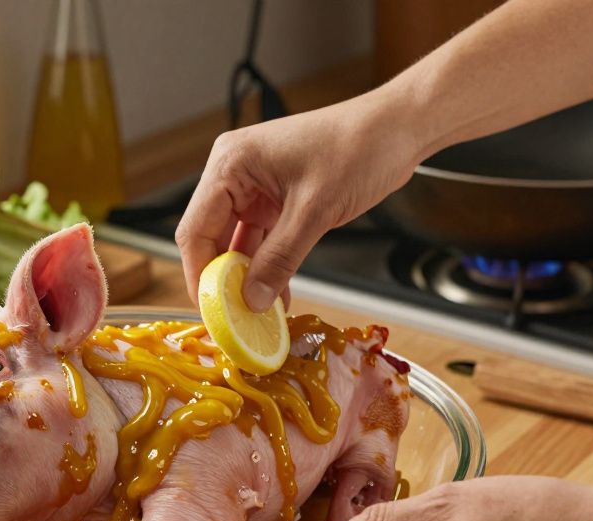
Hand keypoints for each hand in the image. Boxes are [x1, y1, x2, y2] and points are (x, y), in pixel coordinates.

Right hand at [176, 90, 427, 309]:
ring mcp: (254, 187)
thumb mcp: (315, 210)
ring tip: (257, 313)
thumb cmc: (358, 147)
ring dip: (247, 277)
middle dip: (223, 279)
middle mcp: (234, 173)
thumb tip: (252, 299)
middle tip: (233, 317)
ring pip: (236, 243)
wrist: (396, 130)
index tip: (211, 311)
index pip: (196, 228)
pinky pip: (261, 240)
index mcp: (231, 163)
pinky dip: (267, 266)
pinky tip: (276, 294)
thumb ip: (280, 258)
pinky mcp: (274, 199)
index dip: (200, 273)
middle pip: (211, 238)